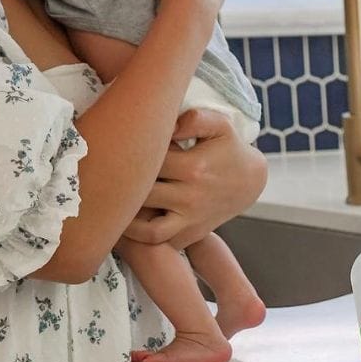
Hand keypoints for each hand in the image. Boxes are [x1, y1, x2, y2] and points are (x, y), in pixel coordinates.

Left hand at [121, 107, 267, 250]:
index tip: (125, 149)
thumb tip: (169, 124)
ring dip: (126, 221)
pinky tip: (129, 222)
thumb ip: (195, 118)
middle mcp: (190, 197)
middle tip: (109, 177)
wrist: (250, 179)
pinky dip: (141, 237)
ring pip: (147, 230)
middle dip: (123, 187)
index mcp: (193, 167)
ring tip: (115, 205)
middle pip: (142, 196)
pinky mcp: (191, 234)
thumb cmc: (229, 148)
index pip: (148, 162)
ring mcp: (191, 220)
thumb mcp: (220, 124)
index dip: (131, 155)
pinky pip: (160, 243)